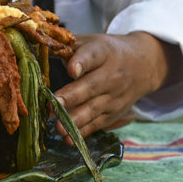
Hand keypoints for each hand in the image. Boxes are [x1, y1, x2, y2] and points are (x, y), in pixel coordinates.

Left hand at [53, 32, 178, 142]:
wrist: (143, 64)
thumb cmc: (107, 52)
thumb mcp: (91, 42)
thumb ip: (67, 46)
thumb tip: (39, 46)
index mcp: (103, 52)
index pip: (92, 56)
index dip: (81, 62)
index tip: (71, 70)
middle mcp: (111, 75)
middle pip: (91, 86)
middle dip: (72, 96)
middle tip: (55, 103)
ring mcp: (114, 96)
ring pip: (94, 108)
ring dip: (75, 119)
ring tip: (58, 127)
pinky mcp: (114, 113)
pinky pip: (97, 123)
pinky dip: (83, 132)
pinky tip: (68, 139)